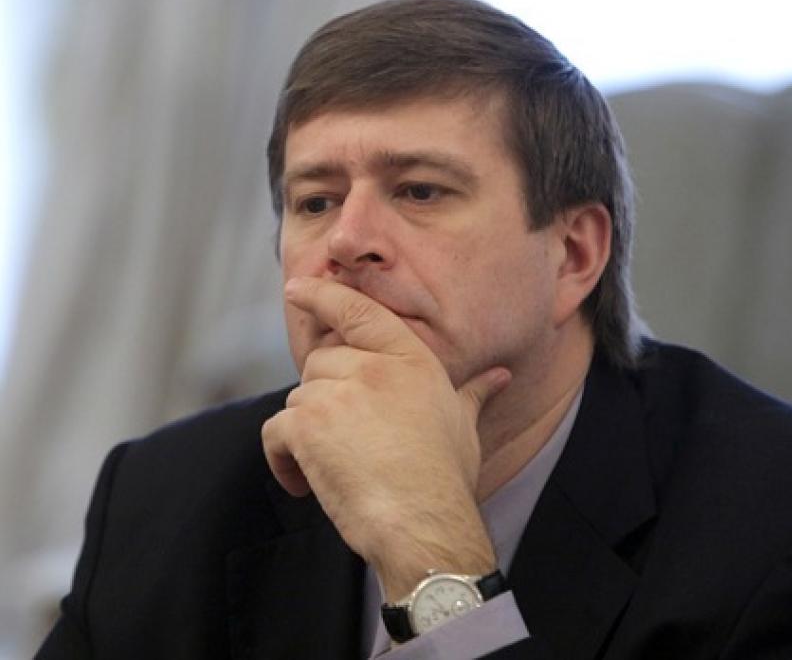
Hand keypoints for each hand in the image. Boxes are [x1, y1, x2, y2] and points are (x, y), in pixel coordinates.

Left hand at [261, 277, 509, 599]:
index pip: (359, 311)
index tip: (297, 286)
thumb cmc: (445, 475)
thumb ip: (474, 392)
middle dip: (323, 394)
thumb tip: (499, 376)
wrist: (425, 521)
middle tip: (340, 433)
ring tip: (331, 465)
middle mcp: (372, 367)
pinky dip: (282, 458)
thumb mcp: (463, 424)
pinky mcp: (308, 425)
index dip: (324, 294)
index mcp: (409, 359)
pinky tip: (302, 482)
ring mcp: (338, 393)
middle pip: (321, 361)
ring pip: (298, 399)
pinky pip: (276, 432)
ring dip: (306, 432)